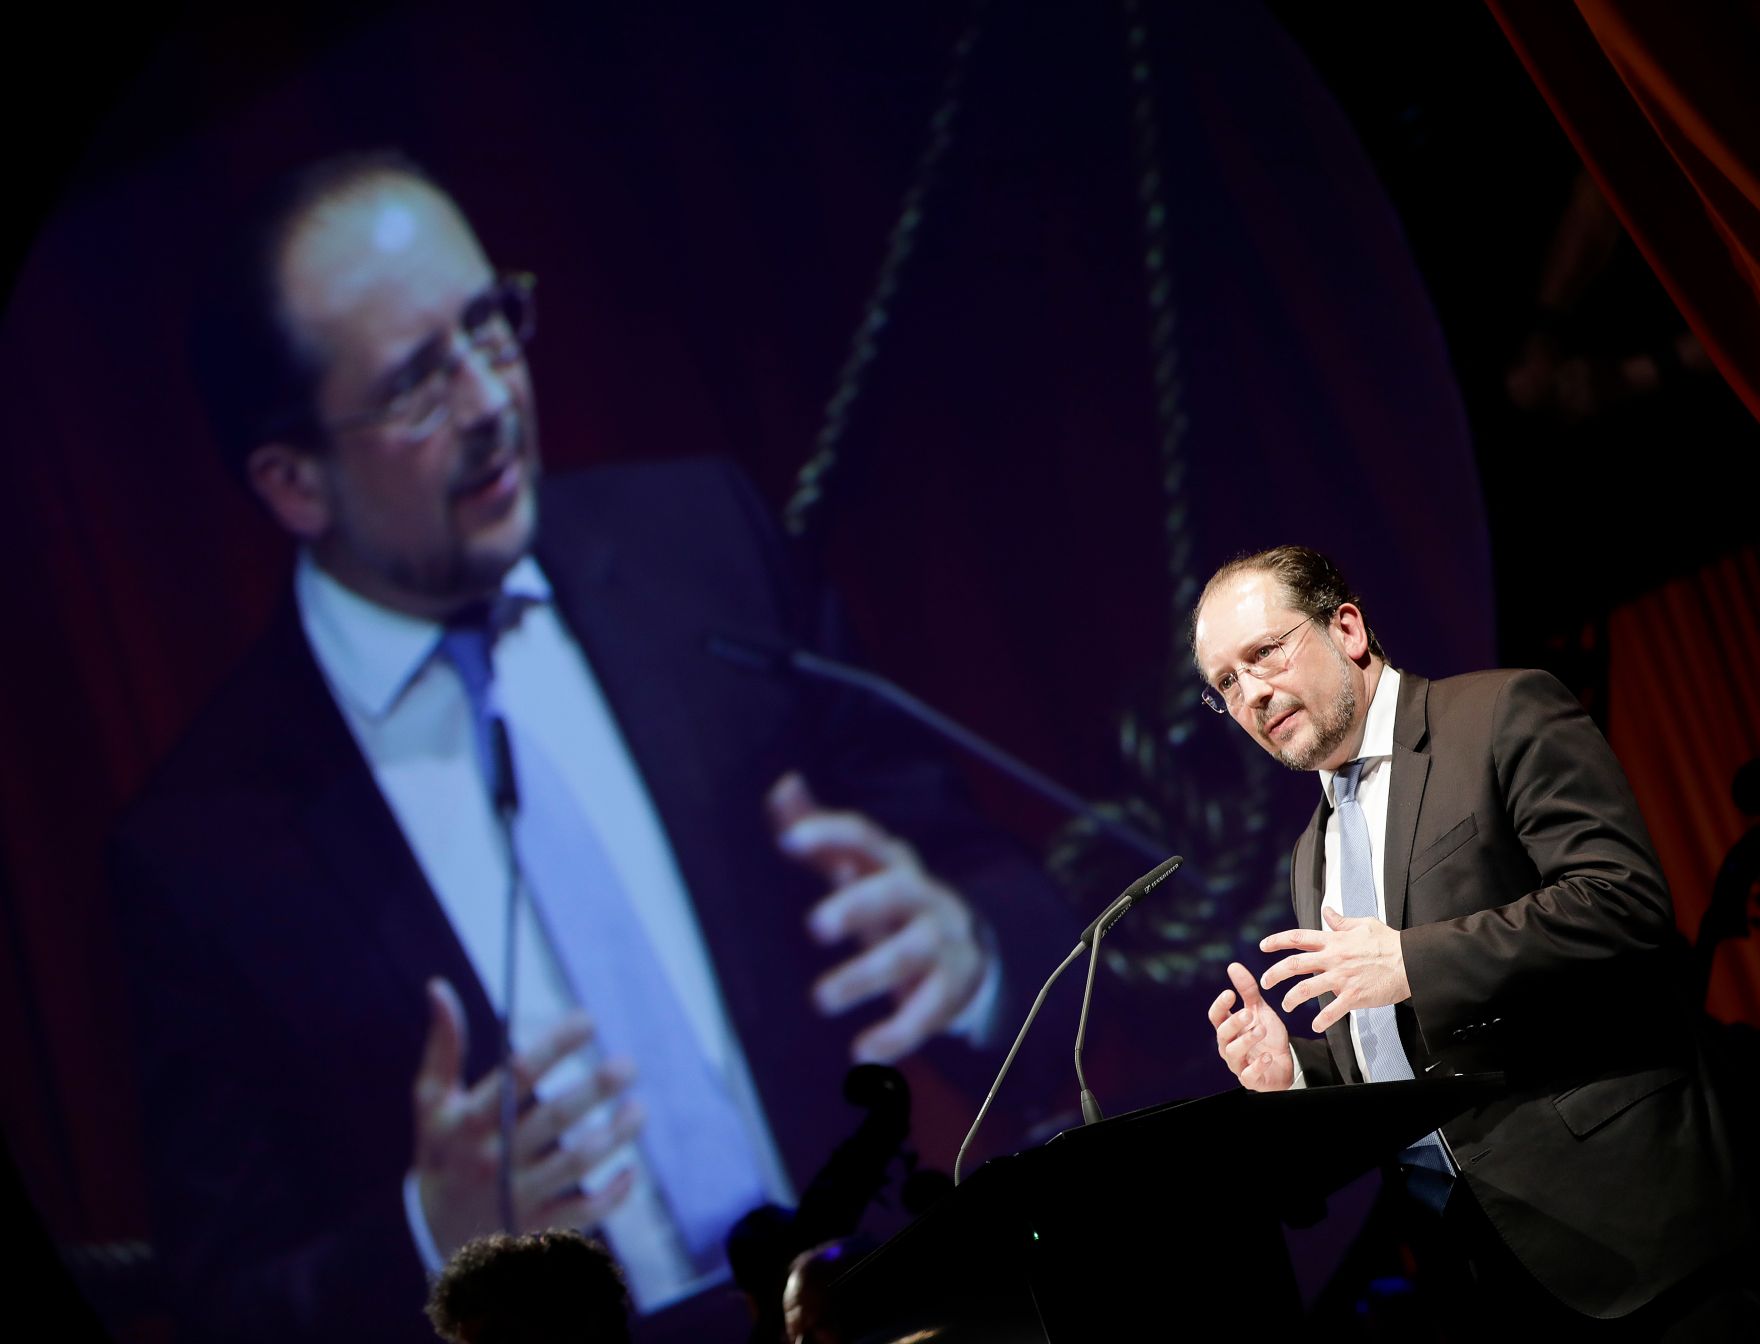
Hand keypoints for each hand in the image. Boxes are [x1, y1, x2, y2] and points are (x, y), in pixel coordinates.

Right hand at [411, 978, 643, 1257]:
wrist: (431, 1233)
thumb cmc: (441, 1151)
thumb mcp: (431, 1102)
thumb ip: (443, 1046)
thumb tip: (439, 987)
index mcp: (470, 1121)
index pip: (518, 1076)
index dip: (556, 1044)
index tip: (589, 1019)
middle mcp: (494, 1157)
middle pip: (556, 1118)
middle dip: (597, 1089)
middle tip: (628, 1064)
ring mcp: (517, 1195)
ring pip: (577, 1163)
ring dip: (615, 1135)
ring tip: (638, 1109)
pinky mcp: (537, 1226)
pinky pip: (584, 1211)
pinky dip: (614, 1194)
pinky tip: (631, 1169)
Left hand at [767, 771, 984, 1062]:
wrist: (965, 946)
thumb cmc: (889, 900)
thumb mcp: (858, 865)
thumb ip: (818, 829)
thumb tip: (782, 786)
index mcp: (890, 863)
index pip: (862, 838)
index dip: (828, 835)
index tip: (787, 842)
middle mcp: (919, 897)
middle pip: (895, 893)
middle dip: (858, 905)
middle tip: (815, 926)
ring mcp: (937, 943)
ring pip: (909, 955)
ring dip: (866, 976)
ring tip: (821, 999)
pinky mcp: (946, 990)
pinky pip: (926, 1012)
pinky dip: (897, 1035)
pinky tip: (863, 1053)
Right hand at [1207, 962, 1293, 1090]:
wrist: (1286, 1062)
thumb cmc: (1267, 1035)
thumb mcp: (1259, 1010)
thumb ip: (1246, 990)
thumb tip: (1233, 965)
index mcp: (1228, 1028)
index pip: (1216, 1016)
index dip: (1220, 1006)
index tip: (1230, 993)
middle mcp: (1229, 1046)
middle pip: (1223, 1034)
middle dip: (1234, 1023)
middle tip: (1249, 1013)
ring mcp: (1238, 1064)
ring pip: (1233, 1053)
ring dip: (1246, 1040)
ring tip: (1261, 1029)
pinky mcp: (1251, 1079)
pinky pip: (1248, 1075)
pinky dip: (1257, 1065)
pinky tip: (1267, 1056)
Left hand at [1259, 906, 1409, 1033]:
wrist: (1410, 962)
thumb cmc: (1389, 942)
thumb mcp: (1364, 924)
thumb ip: (1341, 921)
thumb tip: (1327, 911)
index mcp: (1334, 941)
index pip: (1298, 937)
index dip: (1277, 940)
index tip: (1263, 946)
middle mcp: (1333, 958)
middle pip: (1295, 964)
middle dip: (1275, 974)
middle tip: (1265, 982)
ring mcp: (1342, 978)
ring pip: (1307, 989)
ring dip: (1292, 999)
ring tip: (1286, 1006)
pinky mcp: (1354, 996)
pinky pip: (1333, 1010)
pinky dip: (1322, 1020)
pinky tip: (1315, 1026)